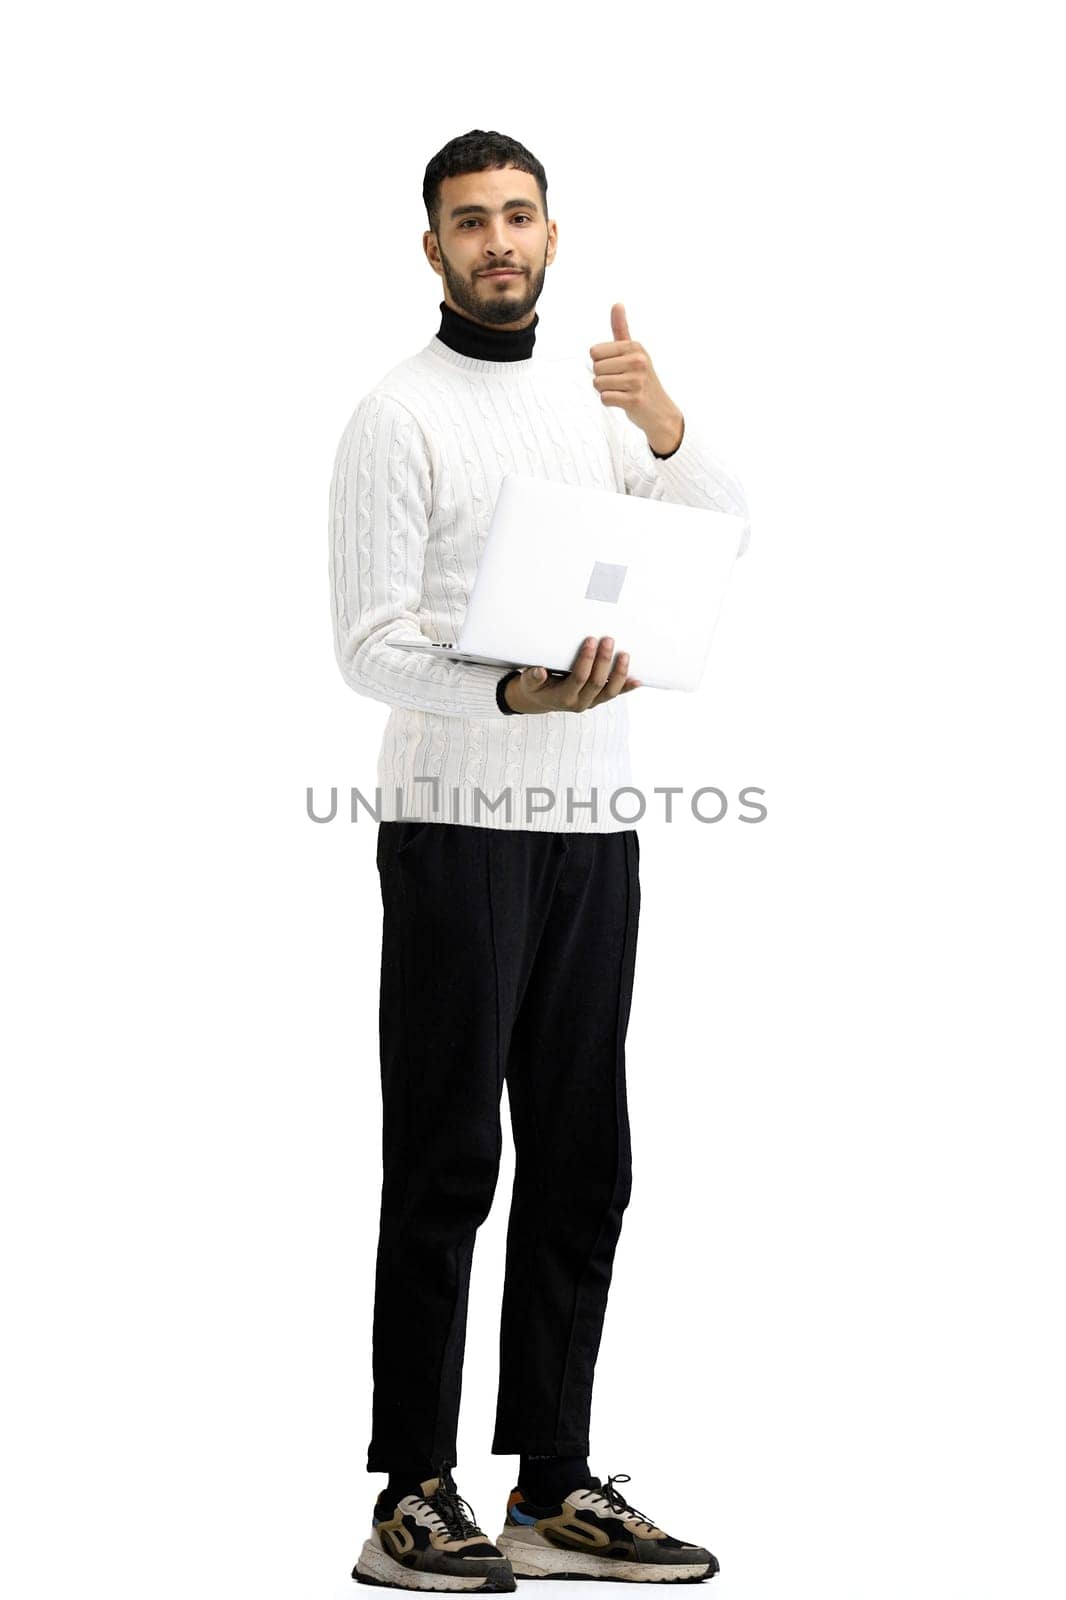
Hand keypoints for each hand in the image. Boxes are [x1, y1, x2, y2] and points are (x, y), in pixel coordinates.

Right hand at [504, 636, 641, 714]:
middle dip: (604, 660)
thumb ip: (533, 677)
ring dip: (619, 673)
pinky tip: (638, 680)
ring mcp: (591, 702)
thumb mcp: (529, 682)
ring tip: (624, 654)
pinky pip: (615, 694)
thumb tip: (538, 671)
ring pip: (611, 691)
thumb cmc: (536, 687)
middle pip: (597, 683)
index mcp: (563, 697)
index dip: (586, 660)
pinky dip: (627, 687)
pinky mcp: (599, 699)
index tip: (590, 641)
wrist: (541, 700)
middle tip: (608, 640)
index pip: (579, 678)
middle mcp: (580, 703)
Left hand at [590, 303, 683, 454]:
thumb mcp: (634, 352)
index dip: (600, 362)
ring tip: (622, 391)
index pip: (594, 352)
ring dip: (606, 390)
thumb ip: (621, 329)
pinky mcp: (634, 400)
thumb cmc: (642, 379)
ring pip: (598, 384)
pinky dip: (610, 402)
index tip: (616, 368)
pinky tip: (623, 401)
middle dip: (602, 378)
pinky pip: (605, 398)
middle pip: (595, 368)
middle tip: (619, 382)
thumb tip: (617, 304)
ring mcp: (637, 381)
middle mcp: (638, 361)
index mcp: (634, 347)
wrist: (660, 410)